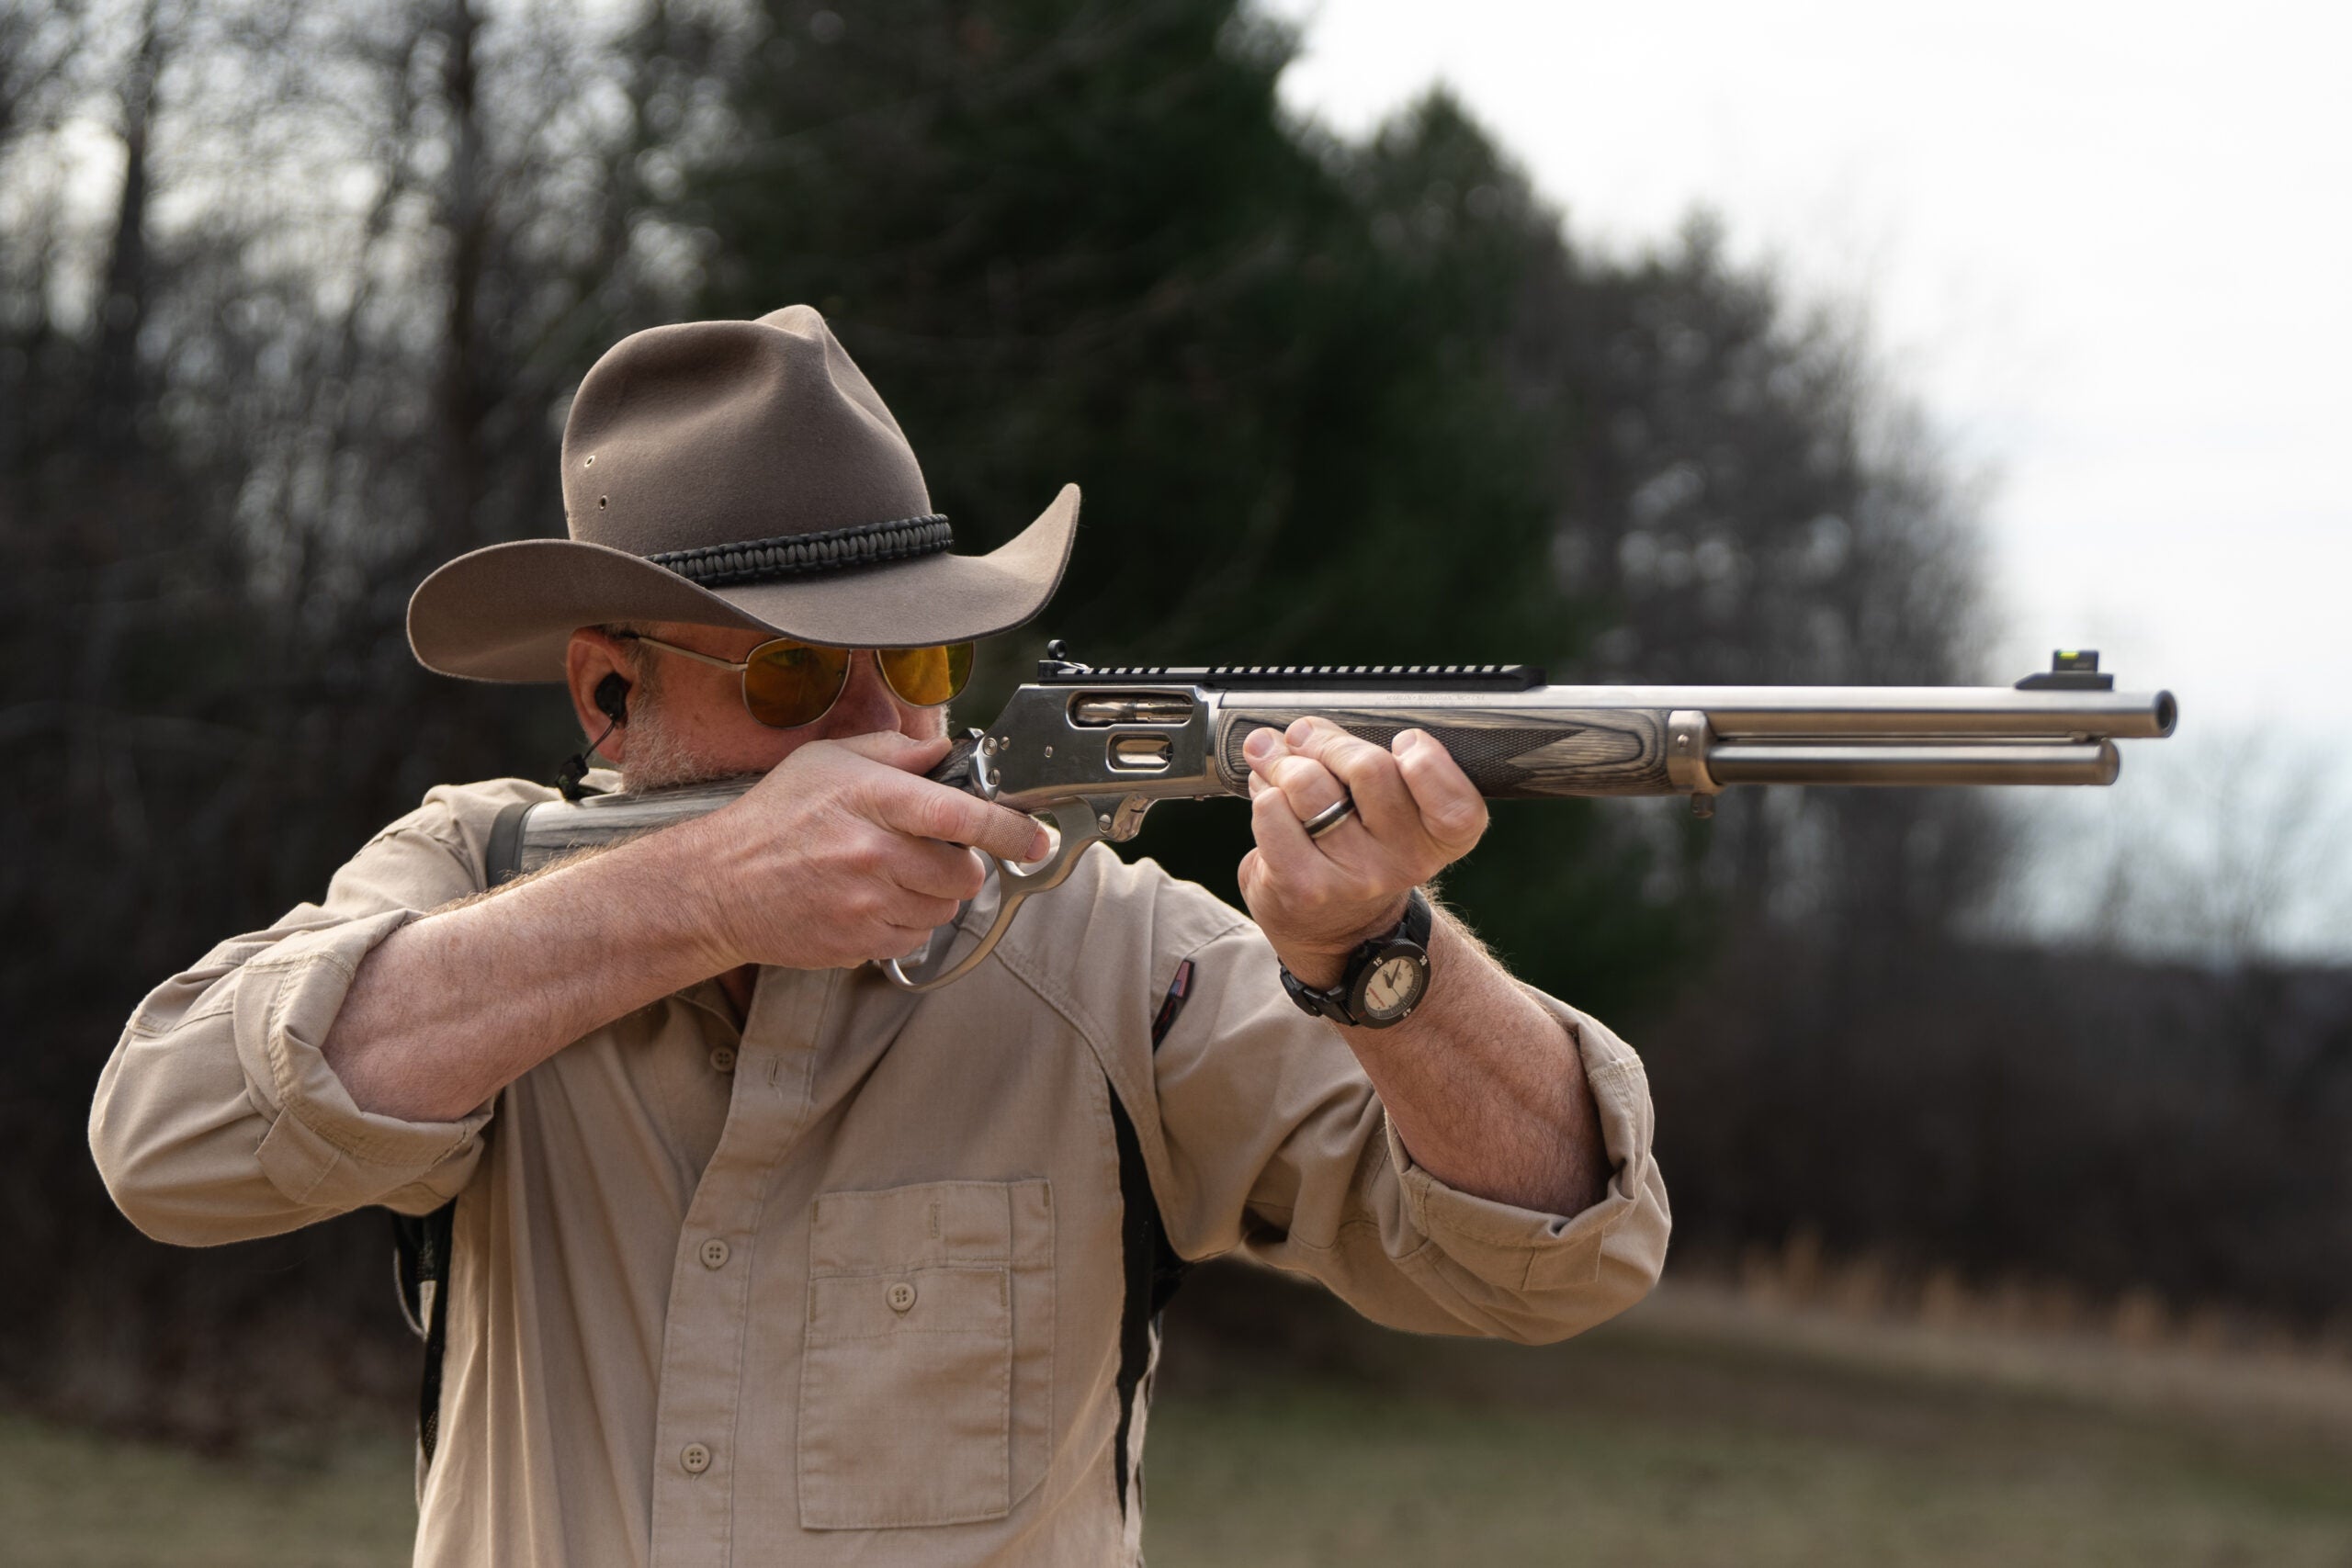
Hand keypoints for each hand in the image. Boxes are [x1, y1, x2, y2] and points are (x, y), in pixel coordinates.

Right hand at [684, 732, 1051, 970]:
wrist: (717, 888)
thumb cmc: (772, 819)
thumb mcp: (827, 762)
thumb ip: (894, 751)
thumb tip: (946, 753)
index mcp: (871, 800)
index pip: (961, 816)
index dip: (1009, 829)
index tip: (1035, 837)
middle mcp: (873, 853)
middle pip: (964, 873)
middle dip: (959, 865)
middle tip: (926, 852)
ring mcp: (866, 905)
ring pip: (944, 910)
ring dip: (932, 896)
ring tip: (889, 876)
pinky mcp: (858, 944)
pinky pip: (914, 939)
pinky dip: (905, 924)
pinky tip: (871, 902)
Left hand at [1236, 718, 1488, 987]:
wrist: (1338, 933)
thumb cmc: (1362, 851)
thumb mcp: (1390, 812)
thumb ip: (1365, 761)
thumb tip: (1298, 731)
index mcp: (1440, 839)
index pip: (1455, 802)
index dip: (1427, 759)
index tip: (1403, 744)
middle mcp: (1406, 861)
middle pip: (1370, 767)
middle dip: (1326, 741)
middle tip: (1305, 739)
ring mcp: (1354, 876)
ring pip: (1310, 783)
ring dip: (1283, 762)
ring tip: (1276, 765)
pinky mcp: (1304, 886)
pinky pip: (1272, 810)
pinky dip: (1263, 795)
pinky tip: (1271, 805)